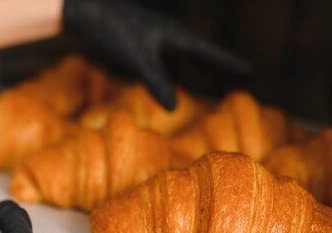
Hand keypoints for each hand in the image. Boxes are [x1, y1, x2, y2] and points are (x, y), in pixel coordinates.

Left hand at [63, 0, 251, 109]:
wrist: (87, 10)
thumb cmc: (114, 30)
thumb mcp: (137, 59)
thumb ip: (156, 82)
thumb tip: (175, 110)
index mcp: (177, 36)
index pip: (212, 54)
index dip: (233, 65)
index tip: (256, 73)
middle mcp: (172, 36)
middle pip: (205, 56)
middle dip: (224, 69)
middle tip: (248, 80)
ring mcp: (157, 39)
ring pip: (188, 59)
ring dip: (204, 71)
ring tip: (219, 84)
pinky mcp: (143, 43)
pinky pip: (170, 61)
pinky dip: (179, 73)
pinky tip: (176, 84)